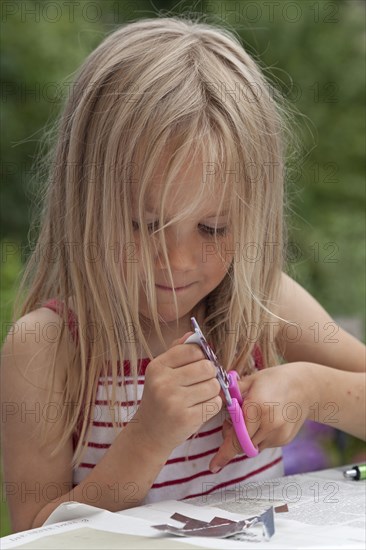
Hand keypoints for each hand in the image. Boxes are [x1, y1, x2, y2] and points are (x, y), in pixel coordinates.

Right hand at [133, 332, 222, 454]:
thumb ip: (176, 352)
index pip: (192, 350)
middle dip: (210, 374)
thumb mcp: (160, 373)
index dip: (201, 356)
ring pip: (213, 385)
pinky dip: (212, 405)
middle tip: (202, 381)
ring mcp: (175, 401)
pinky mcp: (187, 418)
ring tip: (199, 396)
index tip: (198, 364)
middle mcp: (163, 382)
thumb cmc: (158, 399)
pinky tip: (199, 408)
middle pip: (207, 367)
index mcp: (157, 367)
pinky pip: (215, 403)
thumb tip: (192, 334)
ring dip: (212, 391)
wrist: (148, 434)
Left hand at [209, 362, 315, 472]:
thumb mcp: (252, 380)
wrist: (307, 387)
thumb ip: (232, 392)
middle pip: (241, 445)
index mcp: (257, 407)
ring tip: (251, 418)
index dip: (223, 454)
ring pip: (252, 446)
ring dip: (246, 437)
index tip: (213, 467)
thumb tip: (215, 397)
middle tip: (230, 422)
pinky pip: (264, 444)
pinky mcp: (285, 440)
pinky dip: (258, 436)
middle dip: (232, 438)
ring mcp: (278, 435)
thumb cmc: (275, 380)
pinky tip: (265, 420)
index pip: (236, 437)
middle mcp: (269, 425)